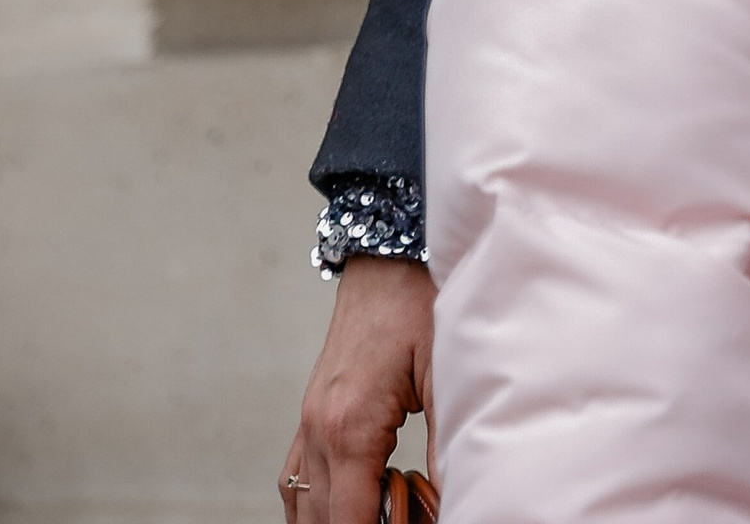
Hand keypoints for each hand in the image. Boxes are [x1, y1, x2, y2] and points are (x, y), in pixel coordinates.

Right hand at [281, 256, 432, 523]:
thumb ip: (446, 442)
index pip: (350, 520)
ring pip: (302, 504)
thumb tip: (454, 494)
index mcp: (350, 427)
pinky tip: (342, 505)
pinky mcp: (310, 410)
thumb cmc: (418, 301)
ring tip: (382, 512)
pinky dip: (313, 503)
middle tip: (409, 514)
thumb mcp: (445, 372)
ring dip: (335, 520)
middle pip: (324, 521)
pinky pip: (295, 476)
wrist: (388, 252)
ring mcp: (308, 420)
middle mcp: (318, 430)